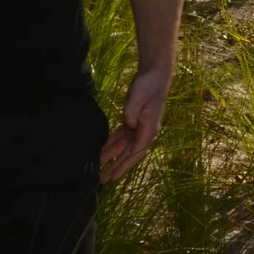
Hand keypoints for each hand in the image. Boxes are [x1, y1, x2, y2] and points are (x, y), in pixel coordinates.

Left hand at [100, 65, 173, 182]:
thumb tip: (128, 124)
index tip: (113, 177)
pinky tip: (103, 149)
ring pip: (124, 146)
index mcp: (149, 130)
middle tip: (102, 180)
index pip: (135, 152)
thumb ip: (132, 111)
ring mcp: (140, 127)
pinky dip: (112, 143)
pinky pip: (122, 136)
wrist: (155, 74)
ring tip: (98, 167)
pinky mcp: (134, 121)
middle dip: (116, 166)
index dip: (123, 165)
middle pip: (128, 153)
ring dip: (112, 156)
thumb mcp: (138, 96)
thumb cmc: (148, 85)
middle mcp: (145, 132)